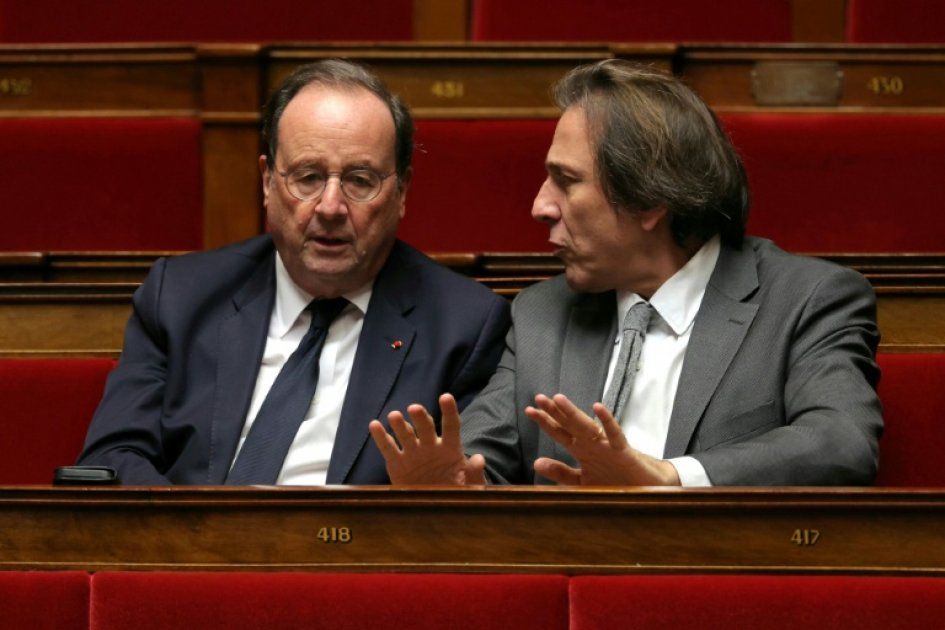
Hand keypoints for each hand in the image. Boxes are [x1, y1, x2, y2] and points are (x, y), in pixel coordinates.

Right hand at [368, 393, 485, 485]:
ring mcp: (413, 453)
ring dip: (400, 424)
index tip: (445, 397)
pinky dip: (381, 437)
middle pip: (426, 427)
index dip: (449, 411)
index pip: (451, 425)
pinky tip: (374, 425)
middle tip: (414, 409)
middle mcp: (431, 446)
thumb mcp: (471, 488)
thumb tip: (480, 459)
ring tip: (394, 416)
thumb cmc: (457, 495)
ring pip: (406, 434)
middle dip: (420, 417)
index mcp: (451, 448)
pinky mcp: (397, 463)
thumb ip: (474, 474)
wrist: (437, 510)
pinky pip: (388, 448)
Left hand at [525, 393, 679, 485]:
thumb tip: (536, 463)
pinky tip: (598, 408)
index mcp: (582, 450)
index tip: (529, 410)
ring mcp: (607, 446)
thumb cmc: (614, 482)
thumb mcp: (582, 481)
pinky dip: (607, 422)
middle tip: (539, 398)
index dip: (546, 422)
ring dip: (573, 413)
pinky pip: (615, 435)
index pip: (560, 433)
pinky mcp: (623, 452)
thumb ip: (560, 473)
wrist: (645, 490)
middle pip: (570, 425)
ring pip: (588, 426)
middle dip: (555, 412)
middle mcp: (592, 444)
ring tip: (558, 399)